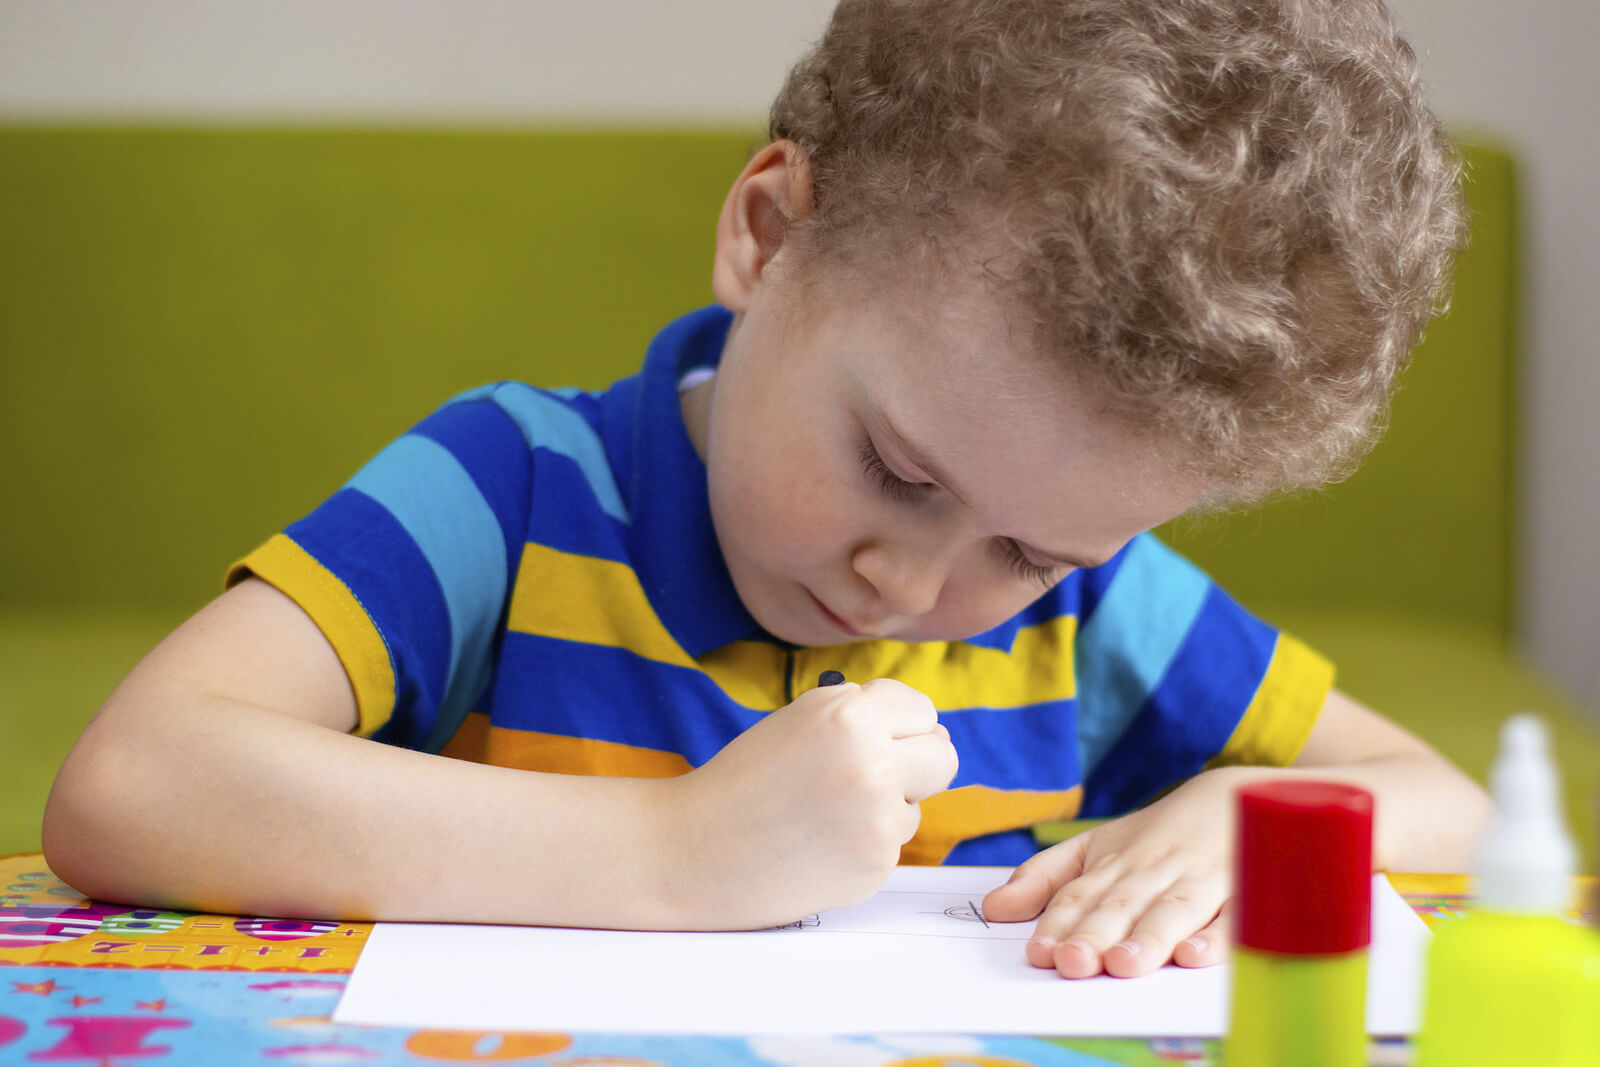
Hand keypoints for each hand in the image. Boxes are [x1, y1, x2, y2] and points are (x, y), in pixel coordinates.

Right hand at [670, 678, 958, 928]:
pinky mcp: (874, 866)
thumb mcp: (801, 720)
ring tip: (822, 814)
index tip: (877, 736)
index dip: (900, 724)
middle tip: (874, 775)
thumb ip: (863, 716)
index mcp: (849, 715)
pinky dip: (863, 845)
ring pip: (915, 805)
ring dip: (884, 807)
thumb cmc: (745, 780)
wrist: (695, 851)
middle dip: (918, 764)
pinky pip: (892, 845)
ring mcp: (877, 820)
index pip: (922, 710)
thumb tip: (935, 732)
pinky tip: (817, 845)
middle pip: (943, 756)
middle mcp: (872, 764)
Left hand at [981, 768, 1243, 977]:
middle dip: (1096, 935)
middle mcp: (1152, 873)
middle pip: (1122, 907)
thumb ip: (1044, 877)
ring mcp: (1199, 880)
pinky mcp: (1245, 889)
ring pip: (1172, 911)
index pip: (1080, 896)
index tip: (1039, 953)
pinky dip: (1218, 935)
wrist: (1235, 794)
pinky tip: (1195, 955)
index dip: (1059, 924)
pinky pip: (1233, 915)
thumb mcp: (1095, 846)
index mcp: (1113, 865)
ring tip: (1123, 964)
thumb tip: (992, 909)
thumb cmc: (1157, 835)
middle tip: (1073, 963)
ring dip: (1147, 938)